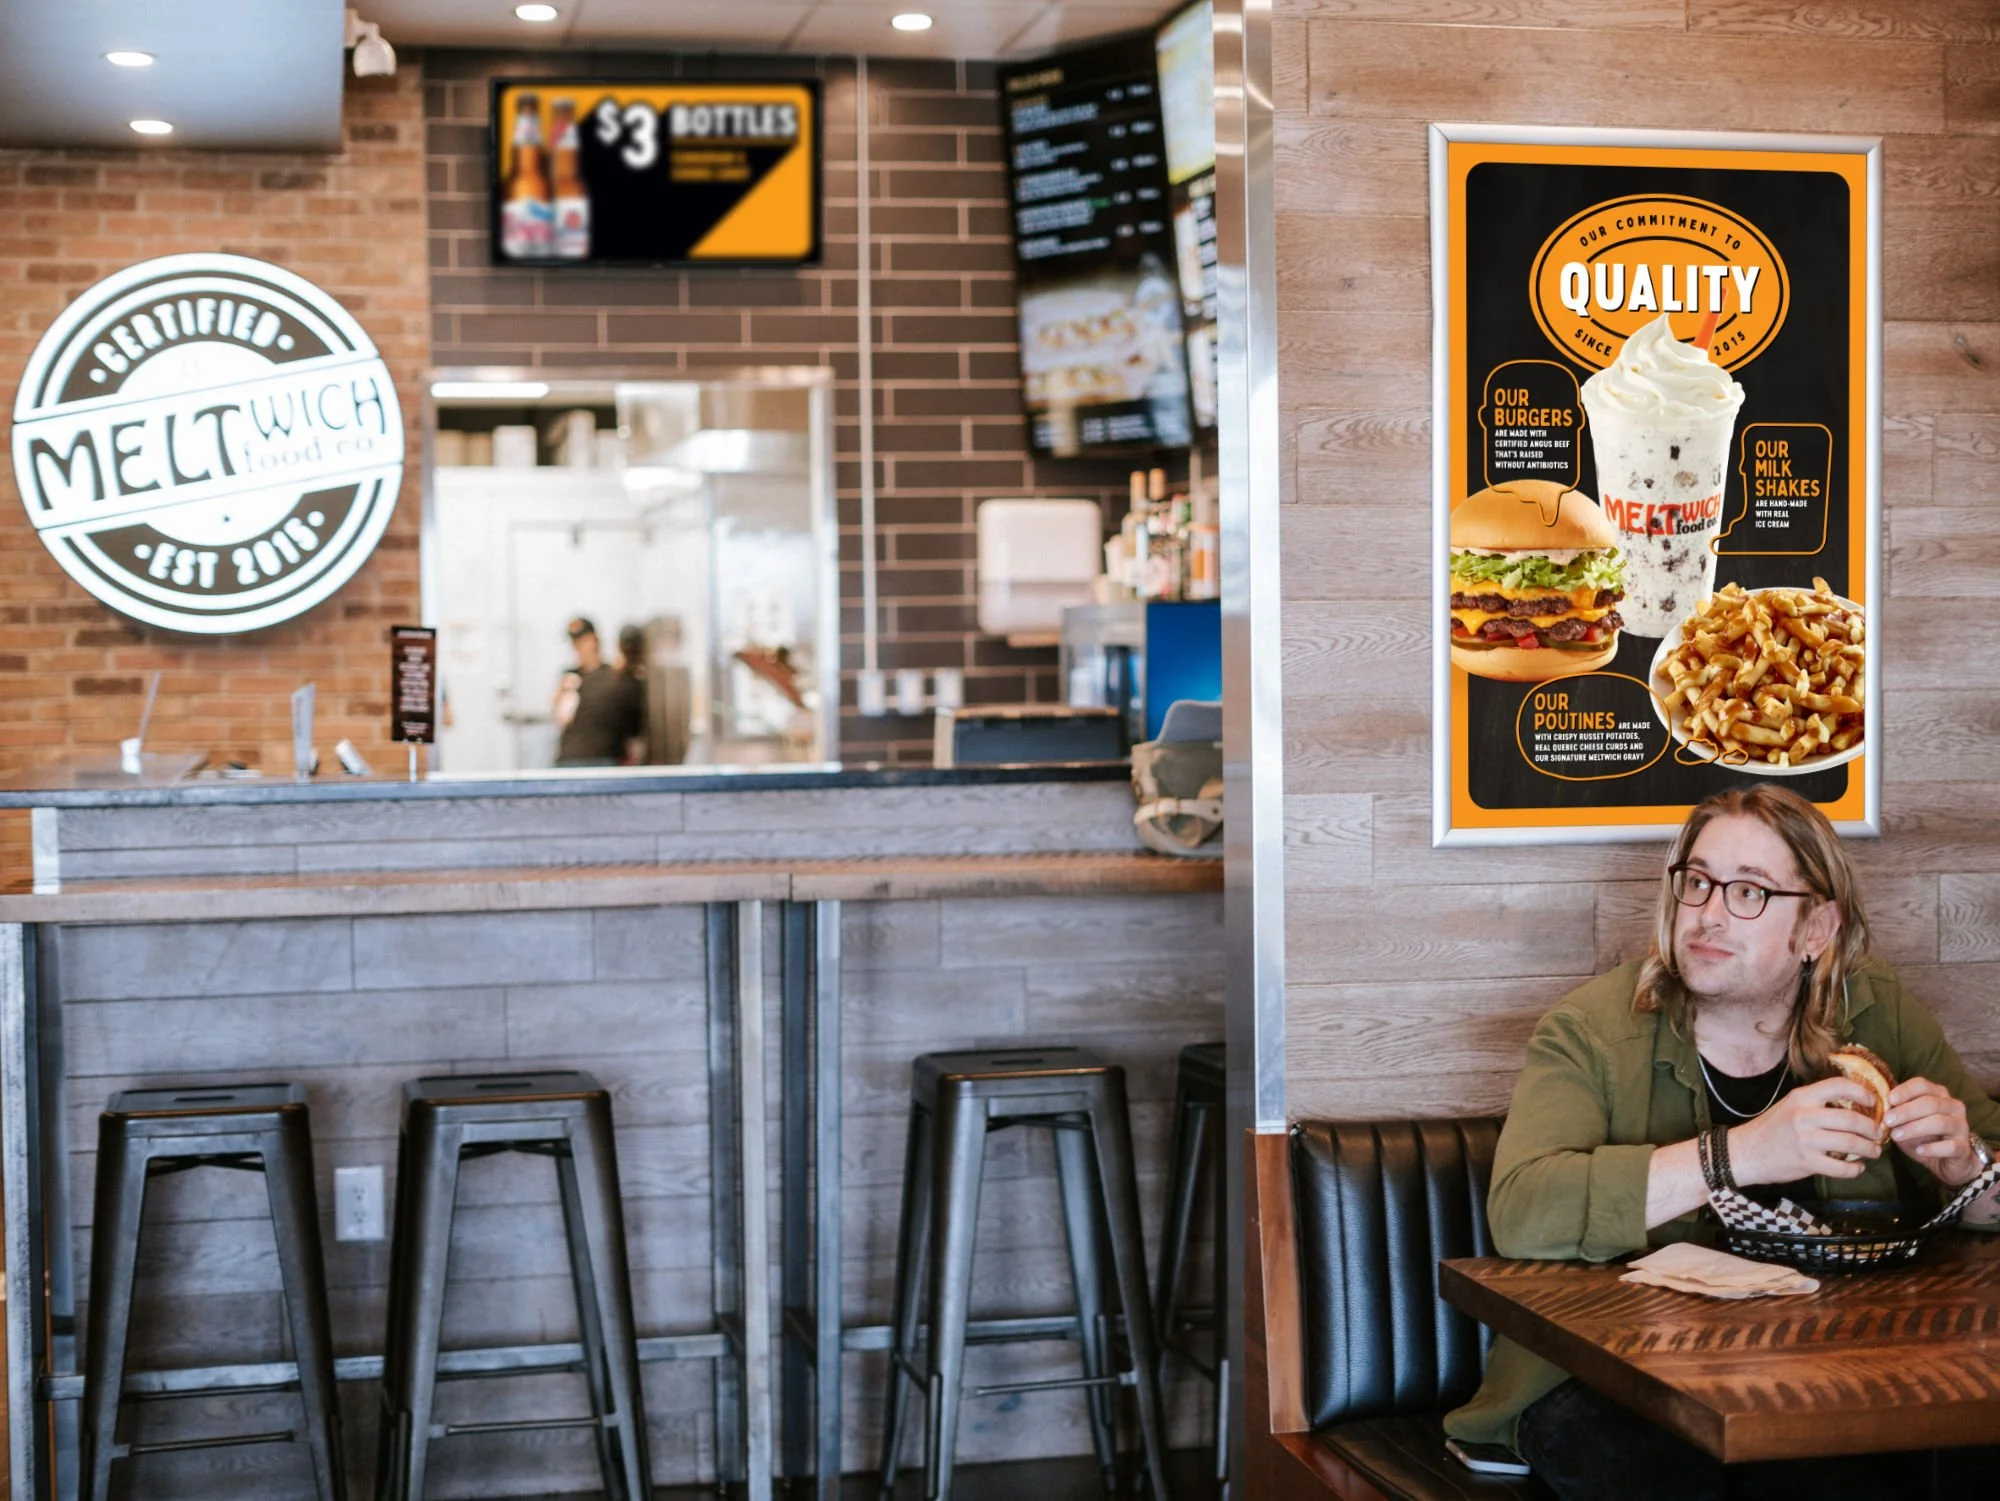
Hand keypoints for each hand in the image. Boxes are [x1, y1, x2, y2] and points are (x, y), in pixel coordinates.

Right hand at [1727, 1076, 1881, 1184]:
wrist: (1745, 1152)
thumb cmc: (1771, 1128)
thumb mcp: (1790, 1106)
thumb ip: (1816, 1103)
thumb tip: (1852, 1105)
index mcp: (1802, 1097)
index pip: (1840, 1086)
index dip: (1862, 1093)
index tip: (1874, 1102)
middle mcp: (1805, 1116)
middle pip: (1852, 1119)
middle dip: (1872, 1128)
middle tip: (1878, 1134)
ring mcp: (1806, 1140)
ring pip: (1851, 1143)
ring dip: (1870, 1149)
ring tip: (1873, 1151)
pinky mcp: (1807, 1162)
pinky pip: (1841, 1168)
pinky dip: (1855, 1170)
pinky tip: (1857, 1168)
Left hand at [1886, 1077, 1983, 1186]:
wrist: (1946, 1161)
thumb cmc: (1922, 1136)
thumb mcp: (1907, 1122)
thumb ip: (1897, 1112)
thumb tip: (1879, 1108)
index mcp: (1938, 1094)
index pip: (1922, 1084)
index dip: (1905, 1091)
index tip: (1889, 1100)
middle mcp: (1953, 1106)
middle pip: (1930, 1103)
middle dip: (1906, 1111)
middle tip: (1887, 1120)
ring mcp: (1961, 1126)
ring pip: (1940, 1122)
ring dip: (1914, 1128)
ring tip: (1896, 1136)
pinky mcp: (1964, 1147)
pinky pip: (1950, 1146)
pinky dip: (1932, 1148)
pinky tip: (1919, 1150)